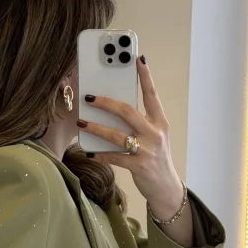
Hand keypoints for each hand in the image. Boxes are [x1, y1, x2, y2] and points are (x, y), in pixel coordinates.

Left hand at [76, 57, 184, 218]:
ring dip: (96, 128)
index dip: (145, 77)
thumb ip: (140, 123)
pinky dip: (100, 153)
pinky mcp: (138, 166)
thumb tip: (113, 107)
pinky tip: (89, 150)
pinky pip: (114, 157)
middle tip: (89, 97)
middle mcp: (155, 133)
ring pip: (117, 135)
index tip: (138, 59)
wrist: (166, 187)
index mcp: (160, 122)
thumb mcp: (154, 136)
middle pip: (128, 111)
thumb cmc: (156, 157)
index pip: (152, 95)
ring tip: (81, 123)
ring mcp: (147, 150)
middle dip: (106, 103)